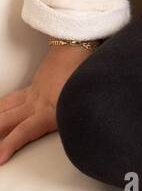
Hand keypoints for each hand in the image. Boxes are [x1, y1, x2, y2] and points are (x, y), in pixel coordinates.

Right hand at [0, 44, 94, 165]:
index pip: (24, 131)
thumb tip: (84, 140)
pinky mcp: (34, 86)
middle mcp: (36, 103)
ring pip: (6, 107)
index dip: (9, 145)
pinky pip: (13, 99)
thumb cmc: (84, 73)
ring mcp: (33, 93)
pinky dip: (1, 106)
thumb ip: (78, 122)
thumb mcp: (85, 103)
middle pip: (8, 120)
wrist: (76, 46)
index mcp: (49, 110)